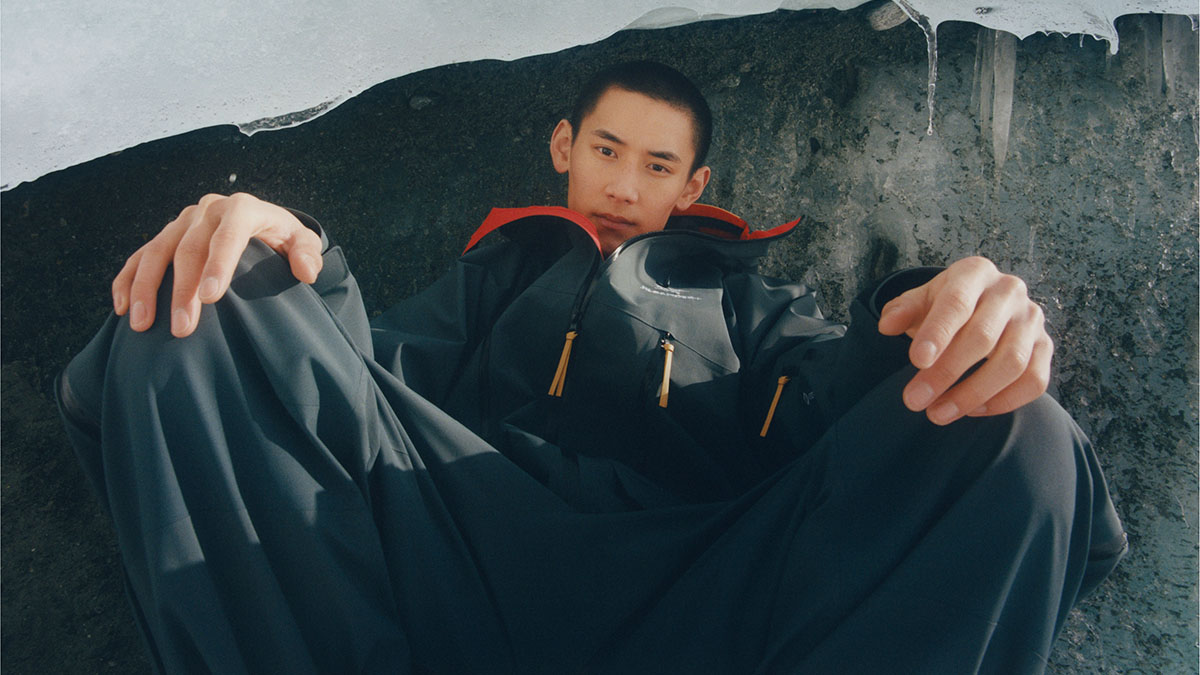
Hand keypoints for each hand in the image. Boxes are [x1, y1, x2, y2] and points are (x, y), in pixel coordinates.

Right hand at [112, 193, 322, 337]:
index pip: (228, 235)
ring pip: (157, 252)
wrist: (260, 223)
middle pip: (188, 249)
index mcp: (242, 209)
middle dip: (182, 290)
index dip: (218, 265)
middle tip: (183, 328)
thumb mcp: (301, 241)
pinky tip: (122, 308)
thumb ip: (307, 253)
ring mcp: (182, 221)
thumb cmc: (282, 238)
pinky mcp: (165, 234)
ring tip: (143, 325)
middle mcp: (208, 210)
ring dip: (145, 288)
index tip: (210, 299)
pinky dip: (128, 280)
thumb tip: (306, 271)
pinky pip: (140, 256)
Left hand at [877, 256, 1052, 424]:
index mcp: (975, 273)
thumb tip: (886, 325)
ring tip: (937, 413)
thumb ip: (902, 310)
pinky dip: (1004, 402)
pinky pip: (1034, 381)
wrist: (983, 304)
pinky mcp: (1046, 347)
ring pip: (1011, 363)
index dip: (937, 333)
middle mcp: (1009, 292)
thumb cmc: (946, 305)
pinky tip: (972, 411)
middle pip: (982, 338)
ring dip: (972, 394)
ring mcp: (1032, 320)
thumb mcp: (921, 300)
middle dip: (945, 373)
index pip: (957, 303)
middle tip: (914, 400)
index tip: (916, 361)